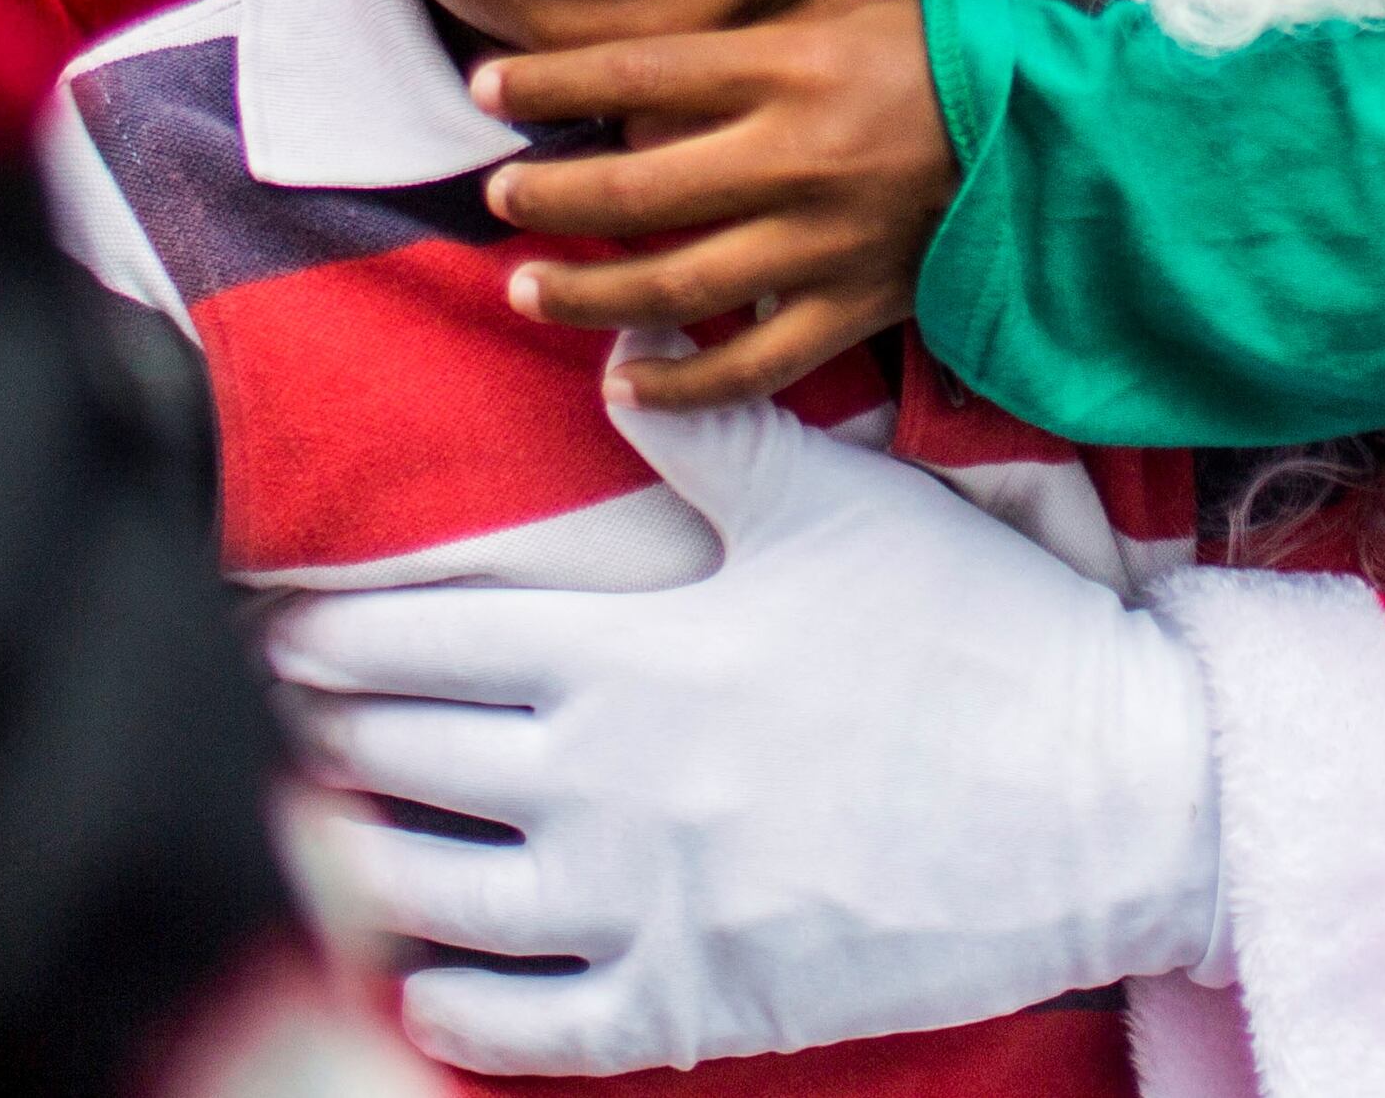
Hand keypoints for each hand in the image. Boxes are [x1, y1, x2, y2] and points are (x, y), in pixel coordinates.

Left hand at [265, 373, 1218, 1074]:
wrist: (1106, 798)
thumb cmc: (977, 634)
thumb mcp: (844, 507)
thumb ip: (714, 437)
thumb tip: (615, 357)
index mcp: (629, 651)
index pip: (420, 641)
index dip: (330, 637)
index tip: (278, 632)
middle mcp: (605, 783)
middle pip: (403, 762)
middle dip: (329, 735)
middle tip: (288, 723)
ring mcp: (642, 905)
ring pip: (432, 897)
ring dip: (356, 862)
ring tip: (321, 838)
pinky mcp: (691, 1004)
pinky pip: (520, 1028)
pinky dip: (448, 1007)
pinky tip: (421, 981)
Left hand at [475, 0, 953, 409]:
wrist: (1048, 134)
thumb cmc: (928, 59)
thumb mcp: (833, 14)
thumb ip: (735, 48)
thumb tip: (632, 100)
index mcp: (788, 67)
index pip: (639, 73)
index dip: (551, 82)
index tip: (485, 87)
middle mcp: (796, 155)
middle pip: (640, 188)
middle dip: (552, 196)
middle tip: (501, 198)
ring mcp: (823, 241)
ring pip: (679, 285)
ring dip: (590, 293)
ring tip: (533, 289)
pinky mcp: (854, 306)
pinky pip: (753, 366)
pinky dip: (683, 384)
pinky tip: (626, 382)